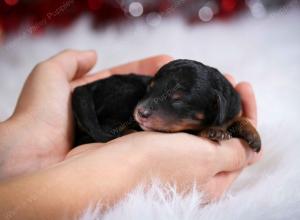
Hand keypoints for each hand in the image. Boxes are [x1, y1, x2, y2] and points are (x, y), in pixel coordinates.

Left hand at [0, 50, 171, 178]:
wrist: (33, 155)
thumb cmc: (39, 113)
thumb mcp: (49, 74)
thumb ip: (70, 60)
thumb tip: (93, 54)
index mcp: (89, 94)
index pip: (121, 77)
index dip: (142, 69)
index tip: (166, 62)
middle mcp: (103, 112)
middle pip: (133, 95)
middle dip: (156, 85)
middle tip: (181, 78)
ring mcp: (112, 131)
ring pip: (140, 114)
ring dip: (160, 104)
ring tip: (183, 94)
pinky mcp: (118, 149)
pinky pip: (141, 134)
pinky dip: (156, 126)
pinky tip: (173, 117)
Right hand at [66, 76, 261, 201]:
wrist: (103, 168)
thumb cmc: (155, 164)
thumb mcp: (204, 160)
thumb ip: (234, 153)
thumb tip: (254, 148)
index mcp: (211, 177)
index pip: (242, 145)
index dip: (247, 114)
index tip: (243, 85)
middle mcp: (193, 166)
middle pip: (218, 132)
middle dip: (224, 103)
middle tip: (224, 77)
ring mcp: (172, 153)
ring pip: (195, 123)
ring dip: (201, 100)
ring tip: (203, 76)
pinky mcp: (153, 142)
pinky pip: (173, 119)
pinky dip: (179, 103)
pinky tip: (179, 88)